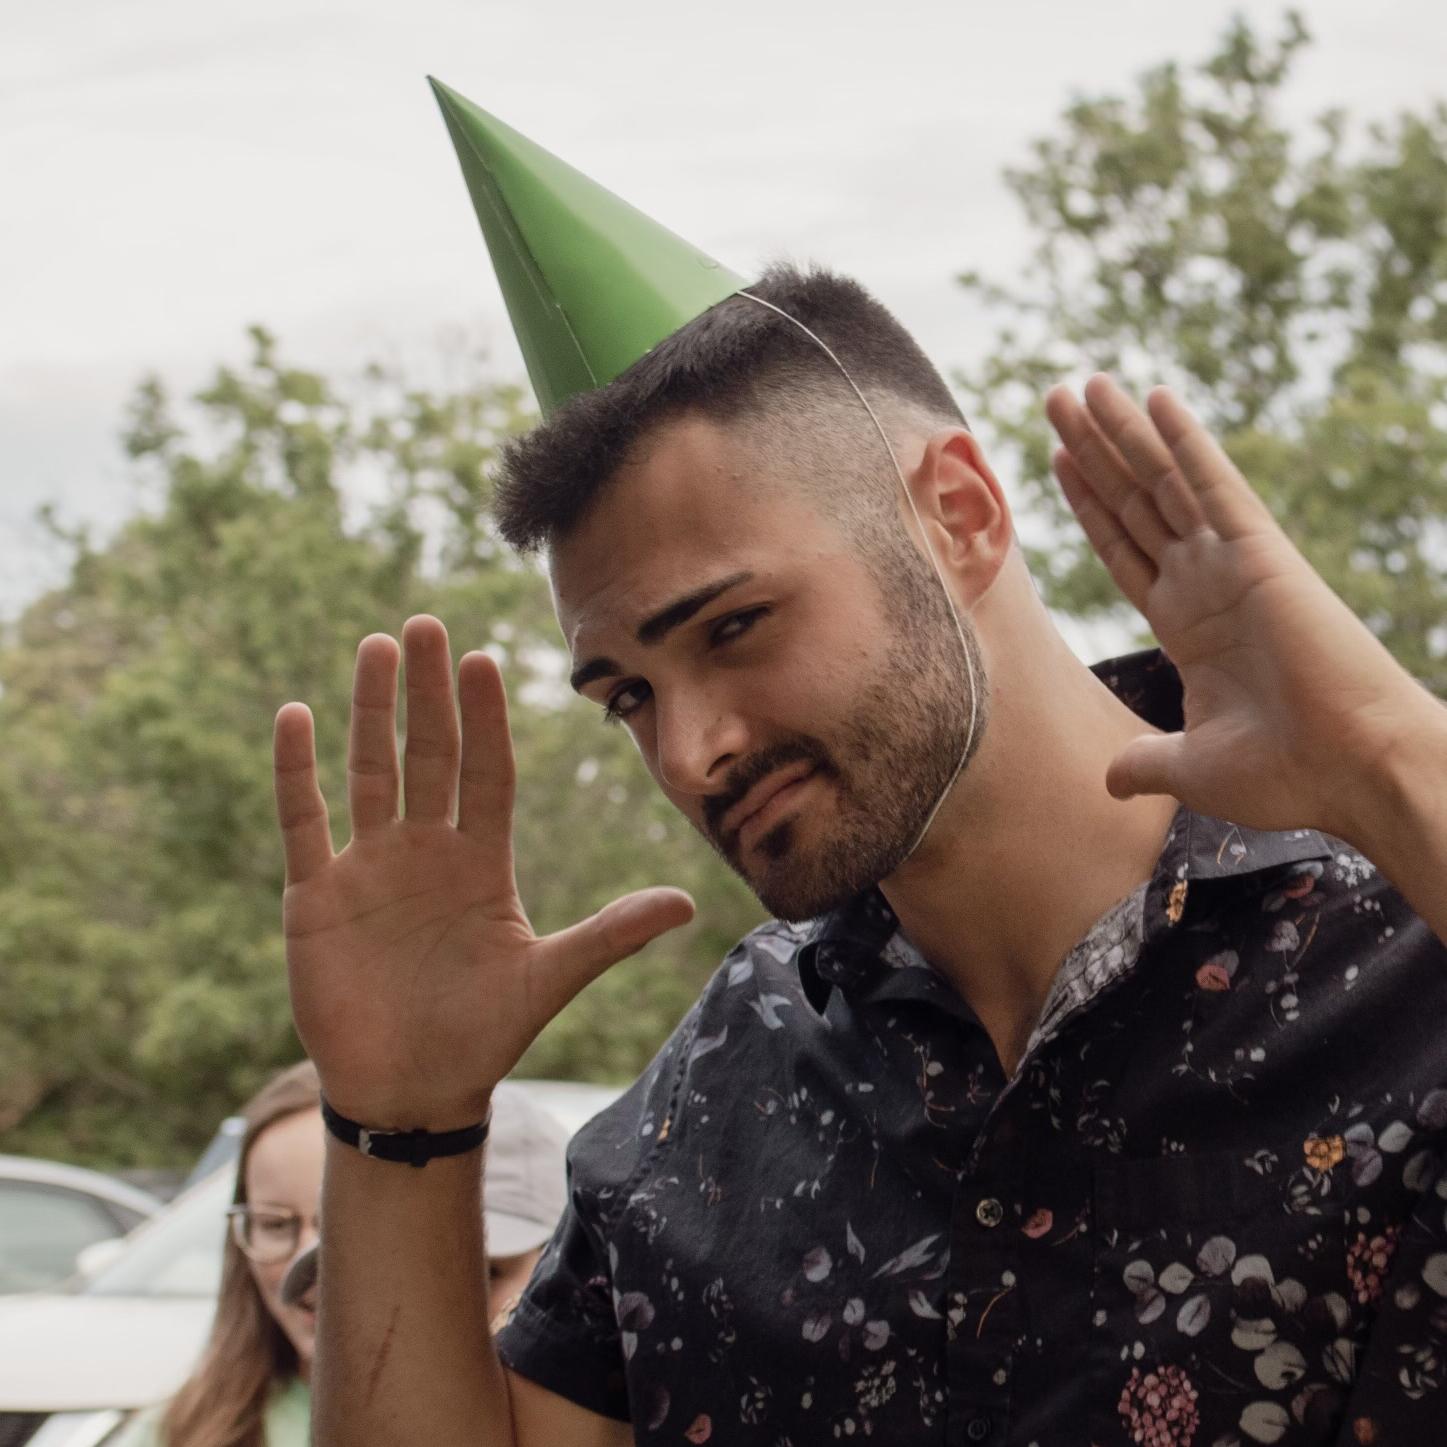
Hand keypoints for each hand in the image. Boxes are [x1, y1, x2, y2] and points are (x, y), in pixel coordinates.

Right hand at [273, 616, 693, 1129]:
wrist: (412, 1092)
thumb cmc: (483, 1036)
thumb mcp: (549, 979)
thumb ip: (610, 934)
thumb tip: (688, 901)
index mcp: (481, 861)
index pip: (486, 772)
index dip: (485, 718)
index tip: (488, 661)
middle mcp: (427, 850)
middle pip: (428, 755)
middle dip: (428, 693)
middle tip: (427, 625)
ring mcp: (370, 867)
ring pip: (369, 771)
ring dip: (371, 711)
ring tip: (376, 647)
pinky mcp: (316, 895)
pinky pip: (305, 820)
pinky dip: (298, 772)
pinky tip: (296, 715)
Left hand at [1044, 375, 1440, 841]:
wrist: (1354, 771)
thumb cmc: (1288, 774)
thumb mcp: (1191, 768)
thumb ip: (1146, 761)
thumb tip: (1110, 779)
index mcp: (1186, 626)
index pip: (1124, 549)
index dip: (1091, 505)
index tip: (1059, 460)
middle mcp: (1203, 584)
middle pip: (1133, 502)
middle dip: (1093, 452)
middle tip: (1055, 398)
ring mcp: (1229, 564)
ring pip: (1161, 482)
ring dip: (1120, 433)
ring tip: (1080, 386)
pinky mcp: (1260, 555)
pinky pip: (1214, 486)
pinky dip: (1183, 441)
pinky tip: (1153, 399)